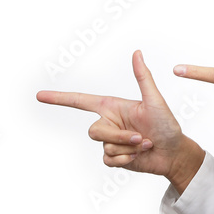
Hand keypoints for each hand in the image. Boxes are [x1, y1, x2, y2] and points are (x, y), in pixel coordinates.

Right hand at [37, 50, 204, 191]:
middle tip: (142, 137)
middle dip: (119, 137)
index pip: (80, 101)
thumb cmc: (167, 125)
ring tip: (146, 144)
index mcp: (112, 106)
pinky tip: (139, 157)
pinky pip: (109, 161)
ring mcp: (110, 142)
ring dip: (127, 149)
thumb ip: (143, 77)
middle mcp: (108, 122)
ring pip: (104, 147)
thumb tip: (137, 52)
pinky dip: (126, 160)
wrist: (174, 153)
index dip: (59, 98)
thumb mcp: (155, 100)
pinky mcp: (115, 158)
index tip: (39, 96)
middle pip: (94, 131)